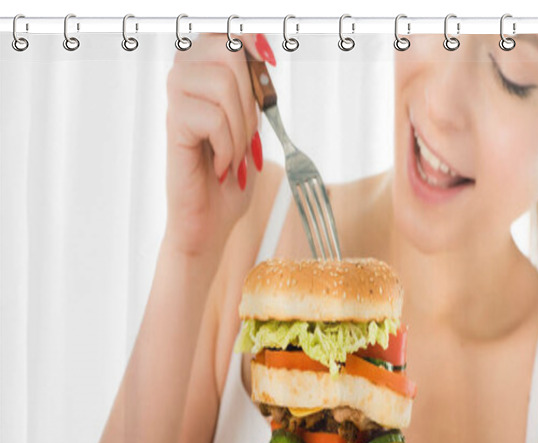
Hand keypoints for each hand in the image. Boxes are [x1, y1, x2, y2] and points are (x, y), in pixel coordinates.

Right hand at [163, 32, 273, 263]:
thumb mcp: (252, 130)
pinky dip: (228, 147)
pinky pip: (214, 118)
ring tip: (233, 156)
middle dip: (252, 102)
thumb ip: (254, 94)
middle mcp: (184, 76)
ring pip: (223, 83)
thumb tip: (263, 57)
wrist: (212, 223)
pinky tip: (219, 166)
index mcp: (204, 72)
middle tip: (247, 141)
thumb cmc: (231, 179)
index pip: (223, 28)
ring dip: (241, 128)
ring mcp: (176, 99)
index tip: (269, 59)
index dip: (249, 33)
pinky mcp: (173, 125)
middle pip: (230, 52)